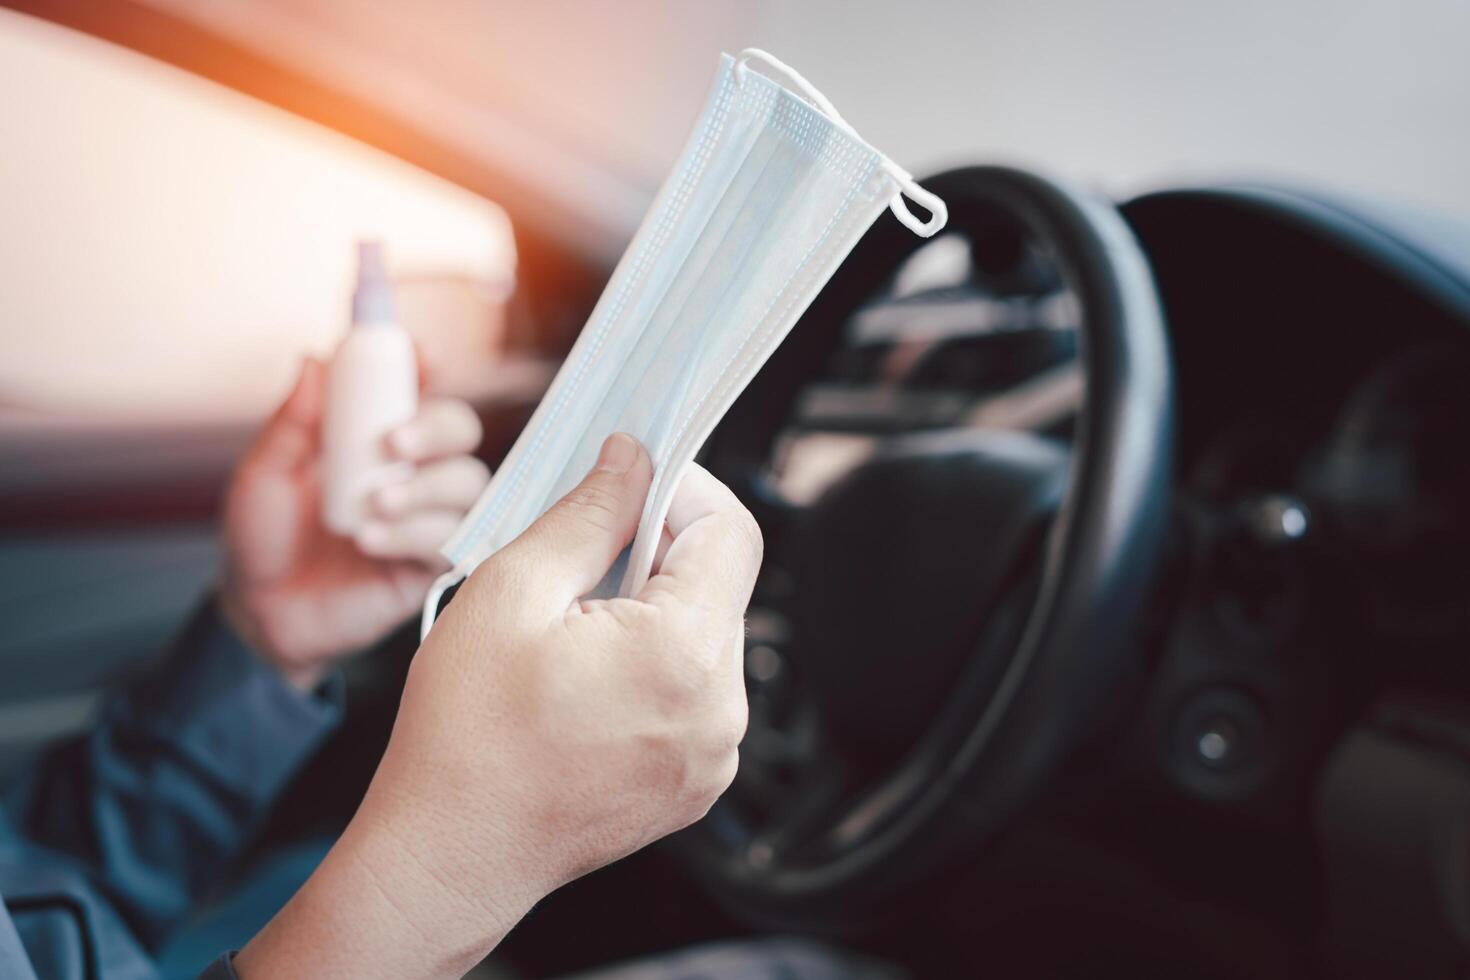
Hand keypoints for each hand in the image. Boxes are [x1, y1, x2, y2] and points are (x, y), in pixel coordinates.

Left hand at [220, 357, 488, 688]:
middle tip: (394, 442)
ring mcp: (428, 518)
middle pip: (462, 431)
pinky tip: (370, 541)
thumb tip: (312, 360)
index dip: (423, 369)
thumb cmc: (263, 538)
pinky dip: (414, 535)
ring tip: (375, 504)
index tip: (418, 356)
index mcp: (376, 440)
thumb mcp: (266, 474)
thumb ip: (294, 422)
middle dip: (438, 428)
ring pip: (469, 485)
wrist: (259, 613)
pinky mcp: (432, 566)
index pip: (417, 392)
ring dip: (427, 488)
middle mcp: (413, 472)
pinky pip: (452, 540)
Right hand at [235, 434, 761, 979]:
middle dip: (658, 551)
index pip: (731, 531)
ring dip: (654, 608)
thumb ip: (588, 513)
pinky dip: (653, 663)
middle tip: (580, 558)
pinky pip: (695, 691)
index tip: (630, 484)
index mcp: (682, 656)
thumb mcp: (511, 591)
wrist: (449, 856)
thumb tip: (632, 458)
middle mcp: (719, 710)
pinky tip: (587, 677)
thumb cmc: (465, 736)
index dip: (683, 490)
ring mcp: (713, 754)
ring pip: (706, 634)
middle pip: (720, 583)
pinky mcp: (696, 781)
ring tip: (573, 629)